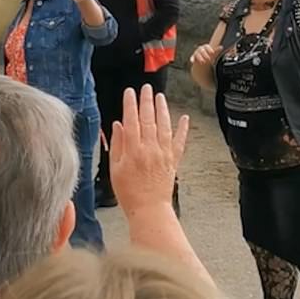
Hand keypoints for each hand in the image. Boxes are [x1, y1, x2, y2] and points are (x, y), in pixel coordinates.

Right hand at [110, 87, 188, 215]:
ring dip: (162, 110)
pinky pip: (180, 142)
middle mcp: (149, 149)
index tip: (129, 92)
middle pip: (148, 119)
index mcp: (133, 150)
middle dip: (146, 101)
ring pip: (164, 126)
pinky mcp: (173, 161)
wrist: (149, 210)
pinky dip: (183, 129)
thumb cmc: (129, 193)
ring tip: (160, 97)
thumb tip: (118, 125)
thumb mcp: (115, 169)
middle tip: (146, 88)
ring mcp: (163, 154)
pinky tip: (184, 118)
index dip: (130, 104)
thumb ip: (117, 145)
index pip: (131, 120)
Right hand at [190, 43, 222, 67]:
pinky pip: (192, 58)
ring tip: (203, 62)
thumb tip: (221, 47)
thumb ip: (216, 50)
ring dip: (200, 58)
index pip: (206, 46)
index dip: (209, 49)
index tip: (212, 53)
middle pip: (201, 50)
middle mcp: (200, 49)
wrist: (203, 61)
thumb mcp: (213, 54)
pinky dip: (192, 59)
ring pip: (197, 54)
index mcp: (205, 47)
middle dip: (205, 54)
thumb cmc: (208, 56)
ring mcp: (196, 53)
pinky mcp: (193, 57)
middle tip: (209, 59)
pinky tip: (193, 62)